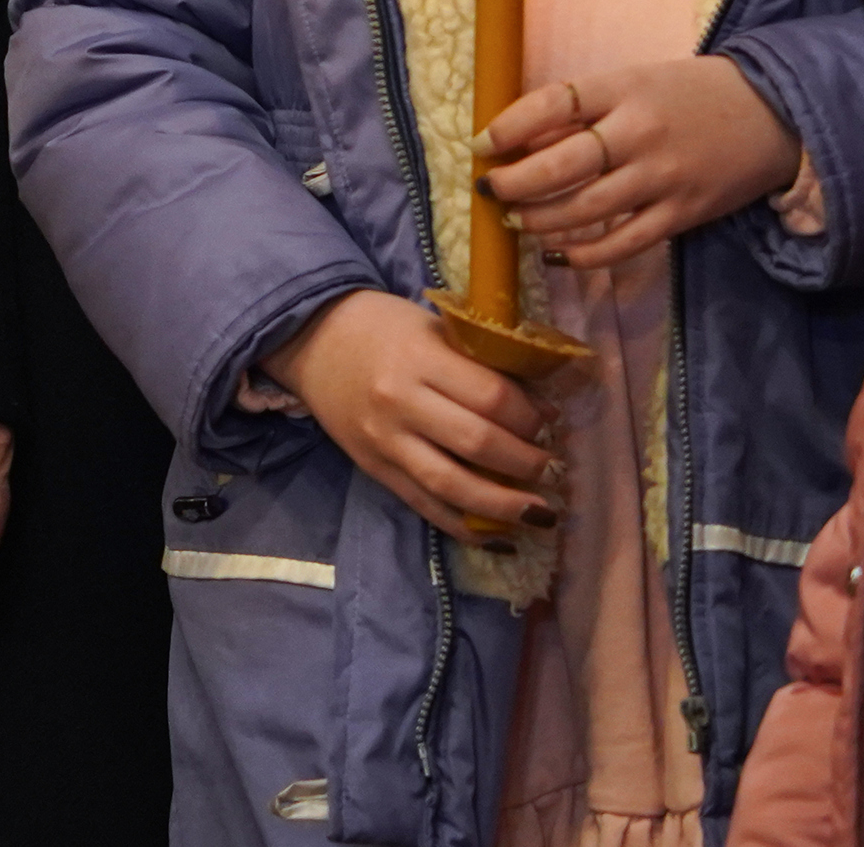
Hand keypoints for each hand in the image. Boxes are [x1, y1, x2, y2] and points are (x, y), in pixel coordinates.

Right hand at [267, 288, 556, 538]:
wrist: (309, 337)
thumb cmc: (382, 326)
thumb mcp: (434, 329)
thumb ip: (480, 365)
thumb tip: (541, 412)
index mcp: (419, 358)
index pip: (492, 397)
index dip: (532, 417)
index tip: (551, 423)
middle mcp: (399, 402)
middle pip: (479, 443)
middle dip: (528, 463)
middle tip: (553, 469)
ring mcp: (383, 440)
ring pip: (452, 485)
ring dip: (505, 505)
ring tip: (540, 513)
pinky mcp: (371, 466)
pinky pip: (422, 504)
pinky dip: (462, 526)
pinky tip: (496, 537)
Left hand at [480, 59, 801, 270]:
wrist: (775, 114)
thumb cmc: (689, 95)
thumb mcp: (635, 82)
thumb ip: (585, 108)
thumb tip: (519, 138)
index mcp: (625, 90)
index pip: (554, 104)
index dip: (509, 125)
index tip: (481, 144)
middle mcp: (641, 134)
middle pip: (562, 165)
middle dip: (515, 182)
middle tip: (489, 189)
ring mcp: (664, 178)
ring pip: (587, 209)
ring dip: (540, 220)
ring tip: (515, 220)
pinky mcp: (684, 214)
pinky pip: (625, 243)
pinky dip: (585, 254)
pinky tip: (558, 254)